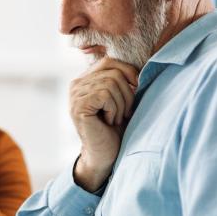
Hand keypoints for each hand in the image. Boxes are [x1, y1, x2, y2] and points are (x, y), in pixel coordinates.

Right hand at [69, 58, 138, 191]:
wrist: (105, 154)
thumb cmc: (115, 128)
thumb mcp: (120, 98)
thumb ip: (122, 79)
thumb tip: (142, 63)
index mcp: (85, 79)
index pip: (109, 61)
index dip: (128, 72)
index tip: (136, 89)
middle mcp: (76, 84)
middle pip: (113, 72)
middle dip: (127, 94)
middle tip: (124, 113)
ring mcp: (75, 95)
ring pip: (111, 83)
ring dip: (121, 104)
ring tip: (115, 118)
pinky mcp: (78, 106)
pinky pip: (105, 95)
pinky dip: (114, 109)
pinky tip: (108, 121)